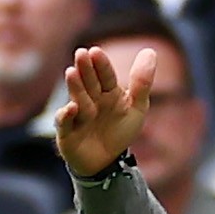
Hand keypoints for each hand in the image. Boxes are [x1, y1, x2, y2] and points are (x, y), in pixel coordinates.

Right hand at [57, 44, 156, 178]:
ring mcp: (77, 114)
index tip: (96, 51)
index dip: (101, 64)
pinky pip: (64, 123)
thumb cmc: (119, 132)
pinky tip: (71, 108)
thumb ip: (142, 82)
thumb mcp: (136, 108)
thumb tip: (150, 50)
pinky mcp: (66, 132)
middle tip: (81, 53)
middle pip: (88, 82)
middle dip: (85, 69)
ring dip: (75, 87)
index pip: (105, 75)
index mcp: (107, 91)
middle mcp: (90, 99)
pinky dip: (66, 116)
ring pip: (77, 98)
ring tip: (71, 72)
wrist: (106, 163)